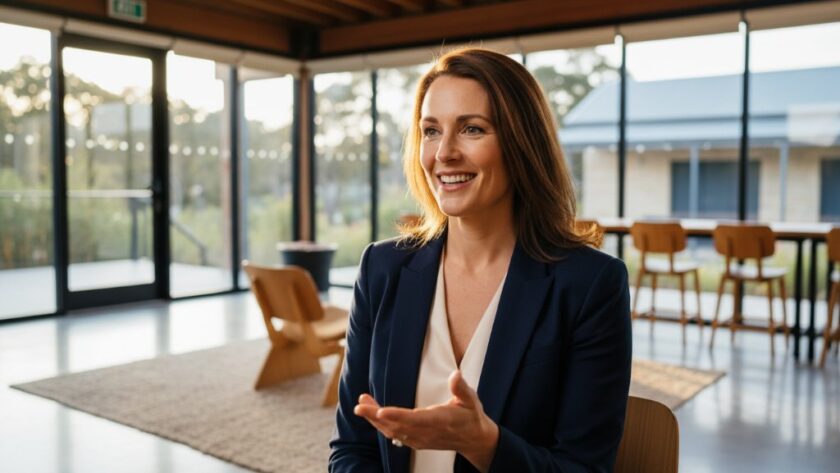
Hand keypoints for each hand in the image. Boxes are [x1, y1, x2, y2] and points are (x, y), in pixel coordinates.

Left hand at [353, 370, 498, 471]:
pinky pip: (395, 436)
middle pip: (397, 426)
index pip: (415, 419)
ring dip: (375, 420)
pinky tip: (372, 415)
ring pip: (393, 432)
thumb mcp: (471, 400)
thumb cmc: (471, 416)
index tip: (380, 410)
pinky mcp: (416, 442)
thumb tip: (456, 374)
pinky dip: (381, 426)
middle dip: (376, 416)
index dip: (397, 415)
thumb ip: (461, 388)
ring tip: (361, 405)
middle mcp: (427, 432)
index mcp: (440, 420)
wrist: (474, 440)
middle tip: (360, 405)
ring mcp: (420, 439)